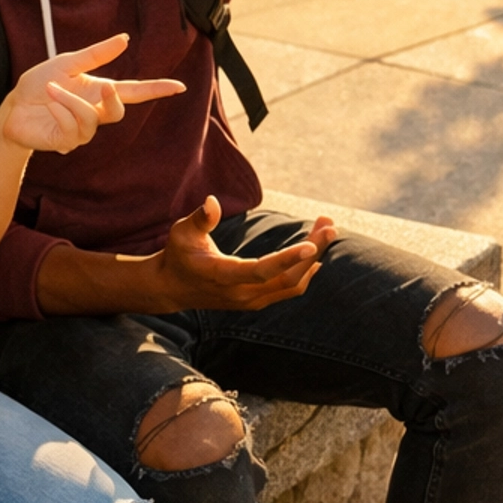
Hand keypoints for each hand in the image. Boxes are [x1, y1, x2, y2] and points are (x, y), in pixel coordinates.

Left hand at [0, 34, 182, 156]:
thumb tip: (125, 39)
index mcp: (99, 91)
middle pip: (119, 112)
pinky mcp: (66, 142)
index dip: (156, 89)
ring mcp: (82, 130)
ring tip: (51, 89)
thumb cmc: (39, 84)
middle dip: (114, 99)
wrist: (13, 106)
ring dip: (70, 101)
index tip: (179, 86)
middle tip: (105, 87)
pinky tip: (49, 106)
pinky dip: (60, 112)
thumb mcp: (67, 63)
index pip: (134, 92)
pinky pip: (72, 128)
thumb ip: (95, 54)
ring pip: (91, 119)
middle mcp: (95, 112)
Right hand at [132, 196, 336, 312]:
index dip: (288, 258)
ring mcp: (251, 301)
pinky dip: (306, 270)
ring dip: (313, 258)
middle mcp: (241, 294)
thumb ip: (200, 219)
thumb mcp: (182, 232)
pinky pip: (289, 289)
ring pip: (293, 284)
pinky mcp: (257, 301)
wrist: (173, 288)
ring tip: (325, 228)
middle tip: (329, 224)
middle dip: (313, 250)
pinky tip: (316, 252)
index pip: (262, 271)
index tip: (311, 244)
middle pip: (287, 277)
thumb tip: (212, 201)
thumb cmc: (178, 254)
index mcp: (223, 276)